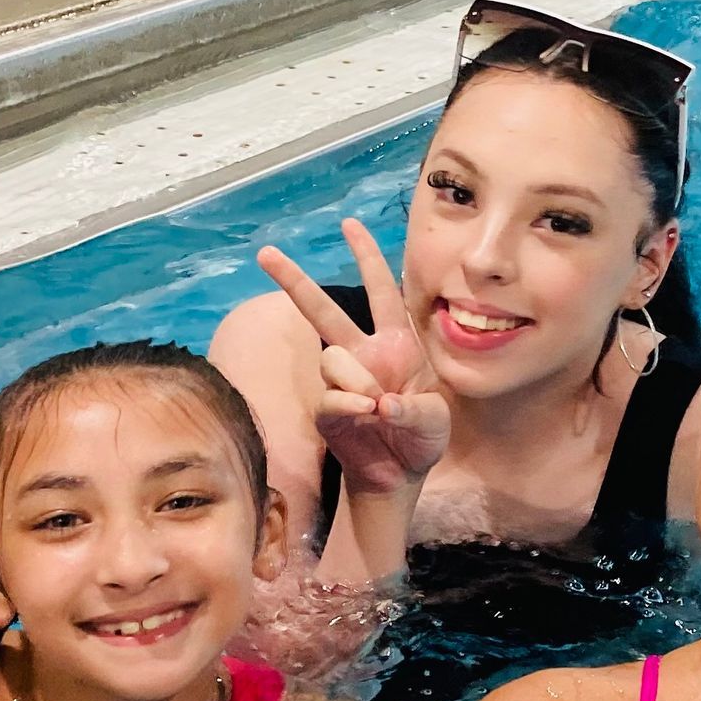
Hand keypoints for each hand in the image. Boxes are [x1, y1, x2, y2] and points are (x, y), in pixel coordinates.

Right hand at [256, 218, 448, 495]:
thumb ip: (415, 408)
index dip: (367, 257)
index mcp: (395, 343)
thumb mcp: (435, 419)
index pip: (382, 290)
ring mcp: (341, 382)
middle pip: (323, 311)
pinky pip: (330, 397)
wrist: (400, 476)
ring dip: (355, 378)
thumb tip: (381, 403)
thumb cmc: (422, 438)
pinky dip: (350, 405)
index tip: (349, 225)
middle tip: (265, 252)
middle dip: (294, 281)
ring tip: (378, 405)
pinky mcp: (327, 411)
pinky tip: (369, 415)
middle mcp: (362, 355)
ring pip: (330, 359)